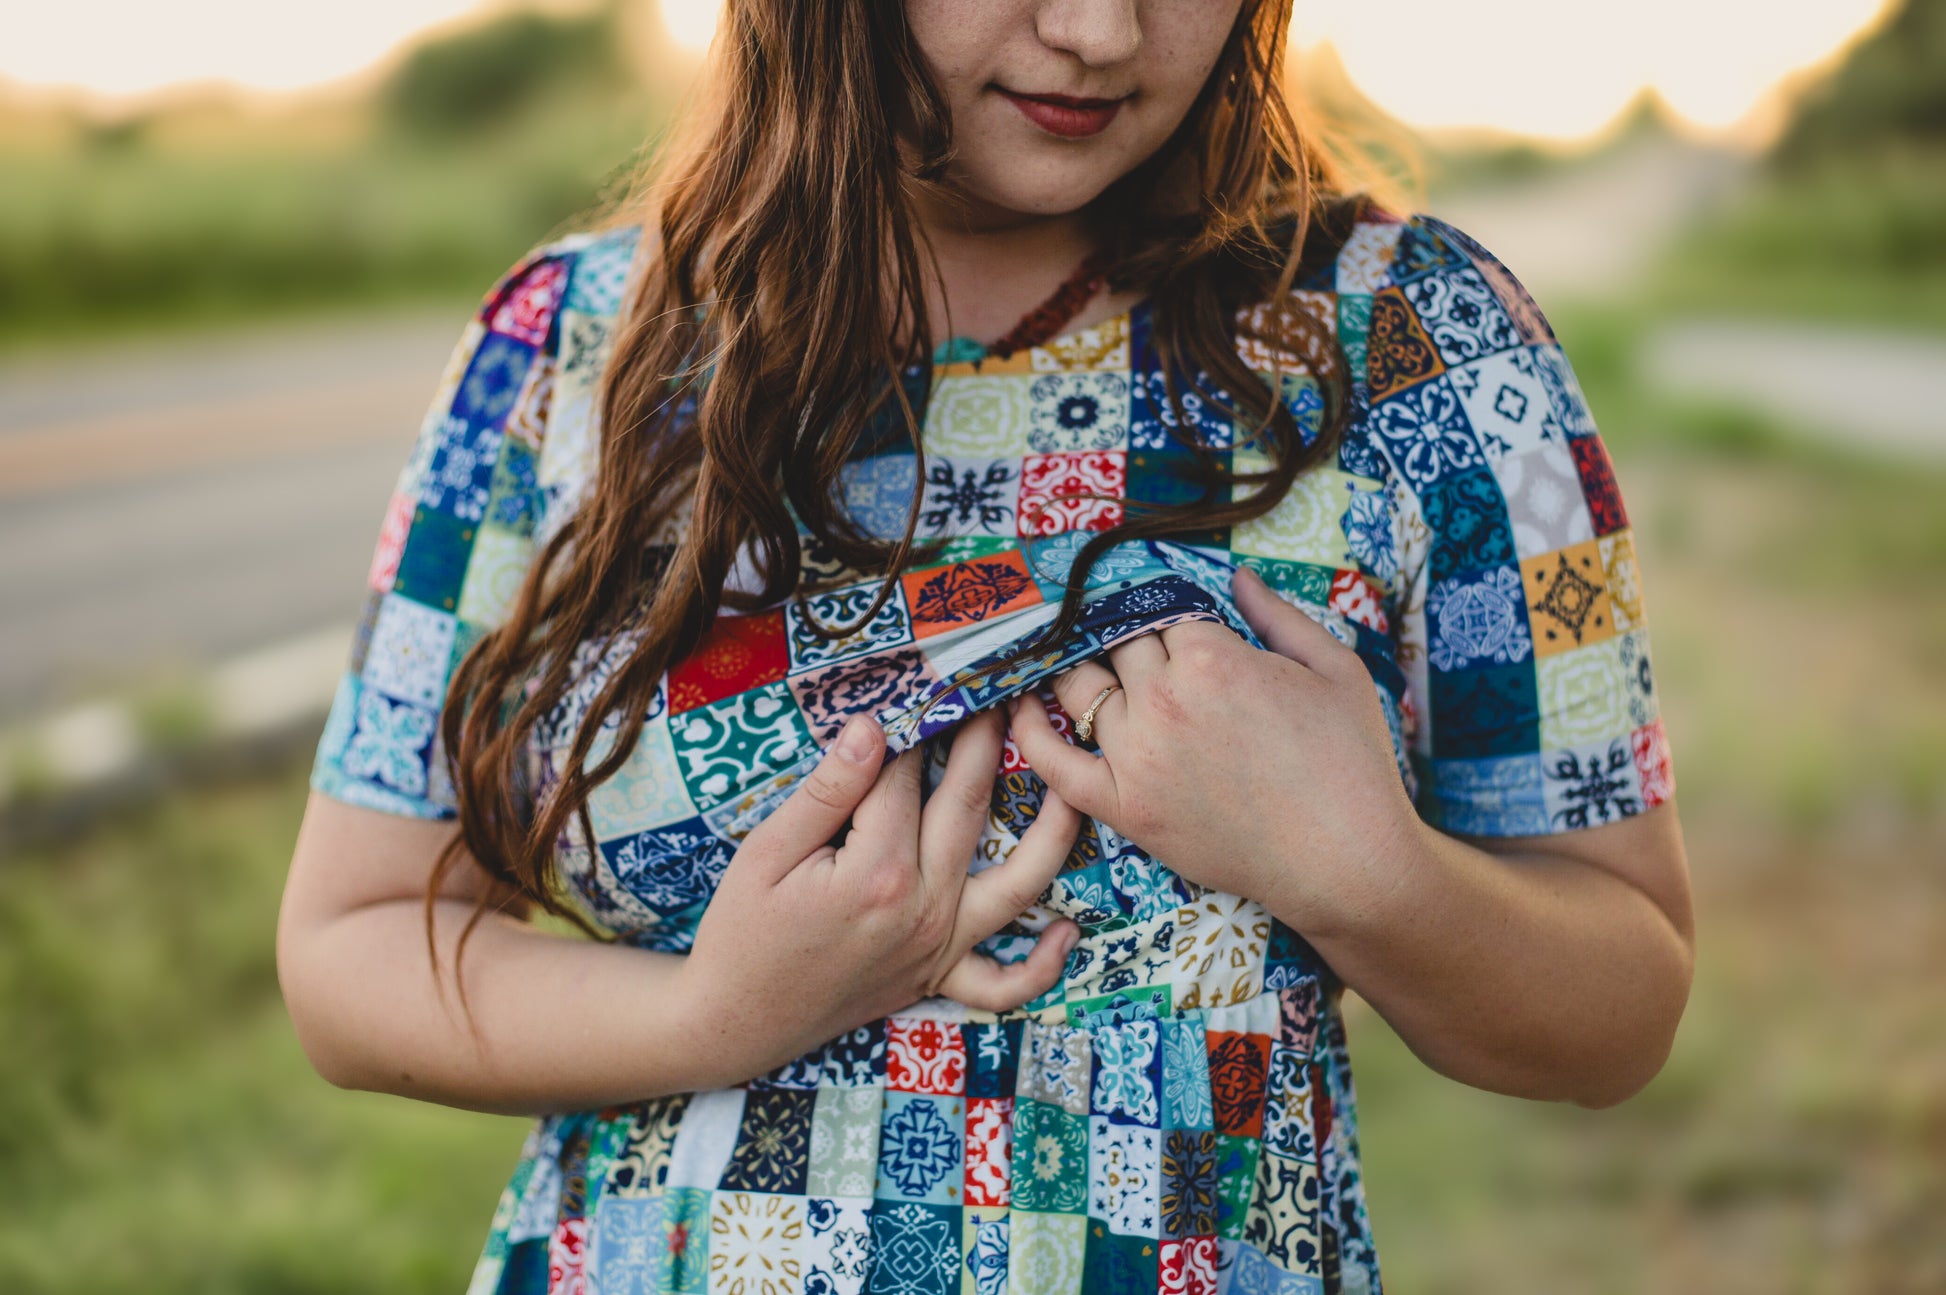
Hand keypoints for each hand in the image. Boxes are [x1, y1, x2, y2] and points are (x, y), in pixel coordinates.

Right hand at [680, 708, 1082, 1080]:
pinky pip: (1004, 983)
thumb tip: (871, 727)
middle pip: (966, 805)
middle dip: (983, 740)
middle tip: (997, 690)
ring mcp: (938, 947)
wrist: (734, 1020)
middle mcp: (923, 908)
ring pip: (1018, 882)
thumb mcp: (765, 853)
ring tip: (1071, 776)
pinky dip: (1042, 965)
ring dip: (1054, 828)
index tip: (928, 684)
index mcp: (875, 872)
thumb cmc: (741, 933)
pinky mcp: (937, 978)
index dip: (910, 727)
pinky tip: (1070, 929)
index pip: (902, 777)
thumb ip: (826, 792)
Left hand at [1007, 565, 1421, 937]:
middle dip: (1129, 644)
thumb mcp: (1334, 668)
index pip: (1162, 613)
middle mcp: (1163, 699)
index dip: (1169, 621)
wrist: (1346, 859)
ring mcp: (1136, 754)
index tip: (1170, 628)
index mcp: (1211, 656)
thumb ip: (1279, 615)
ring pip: (1081, 688)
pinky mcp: (1123, 806)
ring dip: (1081, 672)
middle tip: (1134, 650)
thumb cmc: (1352, 763)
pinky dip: (1029, 730)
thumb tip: (1238, 577)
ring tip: (1068, 659)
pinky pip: (1053, 761)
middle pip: (1118, 646)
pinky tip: (1017, 705)